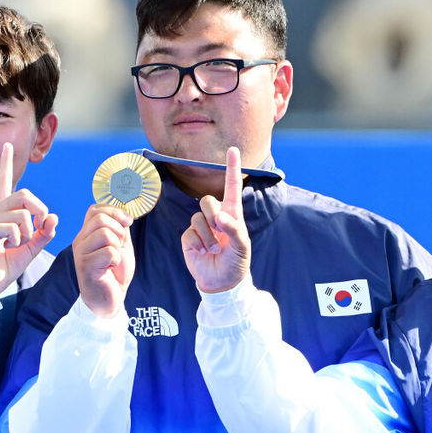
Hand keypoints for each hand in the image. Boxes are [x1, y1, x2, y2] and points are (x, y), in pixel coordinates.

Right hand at [0, 142, 57, 298]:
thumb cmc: (9, 264)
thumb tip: (54, 217)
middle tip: (40, 227)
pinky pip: (12, 227)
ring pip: (21, 213)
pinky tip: (7, 247)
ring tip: (18, 243)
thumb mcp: (33, 246)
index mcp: (4, 211)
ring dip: (28, 232)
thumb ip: (45, 231)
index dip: (6, 164)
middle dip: (39, 210)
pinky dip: (18, 240)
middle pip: (24, 194)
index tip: (7, 145)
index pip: (5, 182)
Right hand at [71, 204, 134, 318]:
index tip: (127, 223)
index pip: (95, 209)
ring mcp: (81, 254)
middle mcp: (80, 241)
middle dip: (118, 230)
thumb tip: (124, 214)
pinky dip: (116, 260)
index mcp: (87, 234)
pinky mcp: (86, 267)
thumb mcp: (120, 246)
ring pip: (104, 234)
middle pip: (100, 218)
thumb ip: (120, 229)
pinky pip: (109, 252)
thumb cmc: (114, 274)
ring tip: (113, 259)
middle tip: (119, 247)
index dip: (115, 212)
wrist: (110, 300)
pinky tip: (110, 268)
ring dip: (117, 246)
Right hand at [181, 147, 250, 292]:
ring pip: (197, 217)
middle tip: (219, 228)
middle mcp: (216, 217)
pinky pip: (189, 233)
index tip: (233, 150)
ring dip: (207, 235)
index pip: (232, 187)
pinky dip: (198, 243)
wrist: (221, 283)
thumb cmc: (236, 263)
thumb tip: (220, 217)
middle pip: (208, 200)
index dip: (232, 168)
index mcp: (233, 214)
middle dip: (212, 214)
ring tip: (214, 249)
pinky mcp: (190, 238)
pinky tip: (203, 252)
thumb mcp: (242, 247)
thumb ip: (234, 230)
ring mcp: (201, 227)